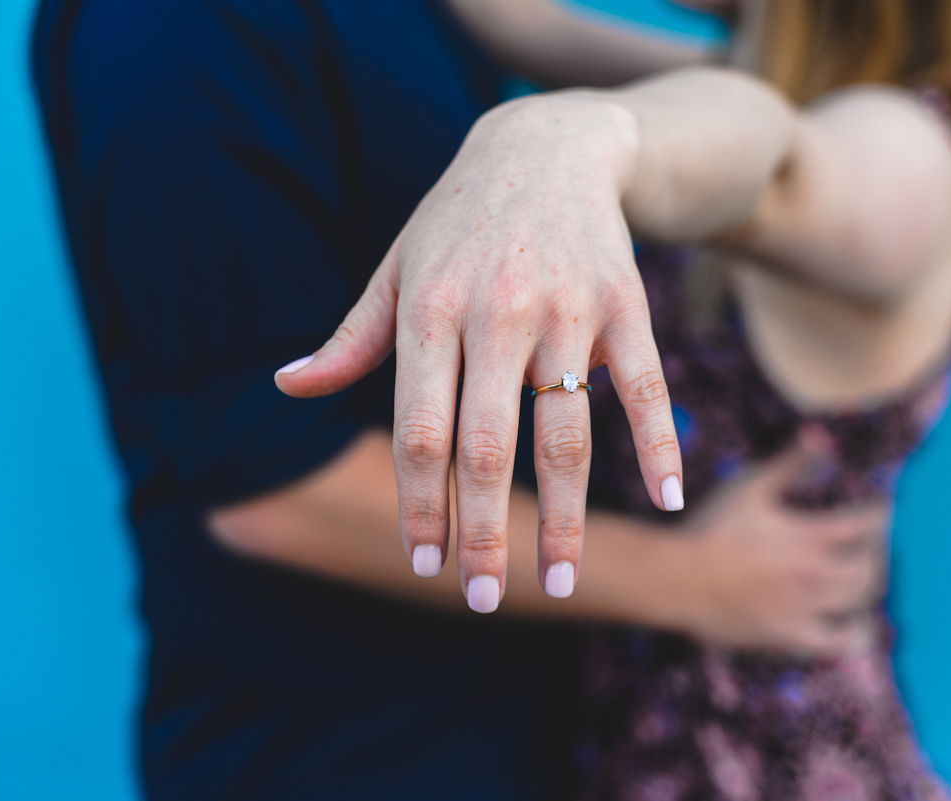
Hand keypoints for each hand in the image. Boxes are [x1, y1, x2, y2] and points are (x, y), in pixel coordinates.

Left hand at [273, 94, 683, 611]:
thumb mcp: (395, 268)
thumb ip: (350, 338)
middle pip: (489, 447)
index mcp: (430, 312)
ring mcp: (566, 312)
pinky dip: (660, 444)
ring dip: (564, 517)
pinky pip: (644, 387)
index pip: (422, 432)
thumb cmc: (457, 221)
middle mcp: (496, 315)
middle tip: (485, 599)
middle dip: (485, 533)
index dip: (423, 505)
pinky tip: (664, 501)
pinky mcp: (623, 306)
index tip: (425, 563)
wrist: (548, 146)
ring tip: (558, 580)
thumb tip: (286, 388)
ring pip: (566, 433)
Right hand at [671, 442, 887, 655]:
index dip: (879, 512)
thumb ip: (790, 462)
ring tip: (861, 573)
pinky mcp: (791, 636)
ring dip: (867, 584)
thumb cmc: (713, 526)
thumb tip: (820, 435)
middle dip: (876, 548)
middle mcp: (816, 574)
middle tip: (869, 540)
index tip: (879, 506)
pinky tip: (857, 625)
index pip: (866, 523)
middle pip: (868, 564)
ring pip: (858, 600)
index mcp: (809, 536)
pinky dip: (856, 635)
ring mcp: (806, 608)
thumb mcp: (752, 486)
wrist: (680, 578)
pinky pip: (838, 642)